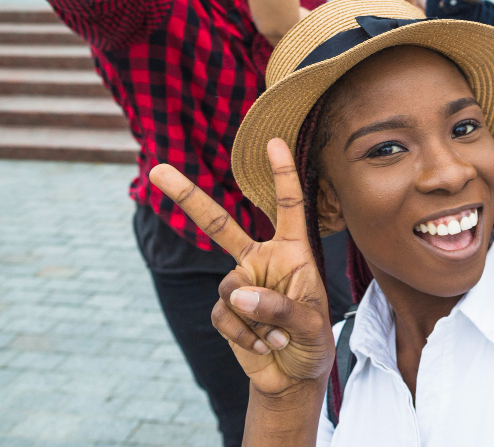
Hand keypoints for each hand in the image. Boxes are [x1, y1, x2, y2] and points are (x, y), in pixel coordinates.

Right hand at [149, 139, 334, 396]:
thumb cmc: (313, 341)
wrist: (294, 376)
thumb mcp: (311, 324)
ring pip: (231, 289)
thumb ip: (280, 307)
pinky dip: (244, 335)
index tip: (274, 140)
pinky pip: (224, 316)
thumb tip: (238, 295)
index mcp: (292, 251)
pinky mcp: (226, 311)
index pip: (288, 206)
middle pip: (220, 225)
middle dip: (187, 198)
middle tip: (157, 169)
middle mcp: (262, 260)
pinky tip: (264, 345)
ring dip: (255, 319)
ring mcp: (240, 284)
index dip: (282, 173)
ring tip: (278, 336)